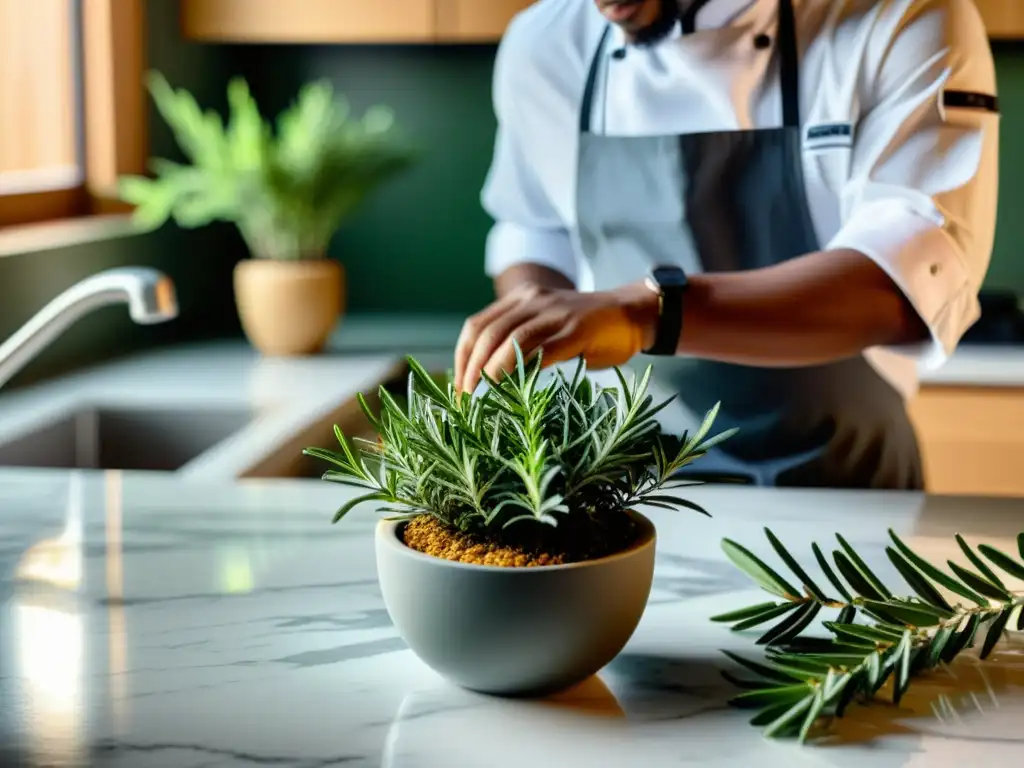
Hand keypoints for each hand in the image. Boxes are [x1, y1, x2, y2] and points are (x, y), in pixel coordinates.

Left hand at [454, 280, 659, 393]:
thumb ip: (522, 342)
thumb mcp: (548, 327)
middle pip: (488, 334)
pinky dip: (521, 372)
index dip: (462, 358)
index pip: (477, 326)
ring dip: (491, 373)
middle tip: (465, 401)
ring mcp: (555, 313)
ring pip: (510, 341)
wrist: (635, 314)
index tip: (458, 387)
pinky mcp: (576, 330)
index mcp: (521, 299)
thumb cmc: (590, 330)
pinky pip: (541, 351)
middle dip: (471, 370)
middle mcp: (533, 300)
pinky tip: (512, 392)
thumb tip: (488, 379)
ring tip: (482, 399)